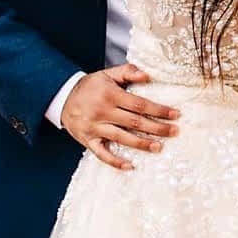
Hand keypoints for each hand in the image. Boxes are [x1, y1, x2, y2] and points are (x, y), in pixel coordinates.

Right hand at [59, 64, 179, 167]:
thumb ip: (128, 71)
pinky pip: (101, 153)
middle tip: (175, 132)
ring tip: (159, 147)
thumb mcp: (107, 74)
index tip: (175, 114)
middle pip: (134, 122)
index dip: (159, 110)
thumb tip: (147, 75)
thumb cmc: (91, 86)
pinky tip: (129, 166)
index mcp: (110, 94)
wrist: (62, 97)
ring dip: (142, 144)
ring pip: (122, 138)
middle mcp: (102, 111)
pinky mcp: (88, 140)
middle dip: (157, 128)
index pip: (139, 104)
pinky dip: (115, 161)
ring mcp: (94, 127)